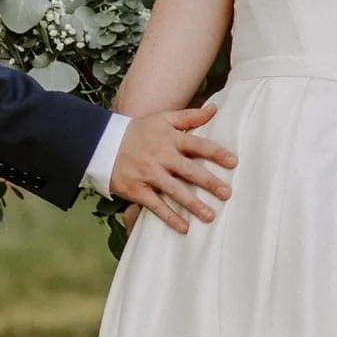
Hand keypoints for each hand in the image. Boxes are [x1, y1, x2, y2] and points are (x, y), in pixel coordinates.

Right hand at [107, 104, 238, 233]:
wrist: (103, 143)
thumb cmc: (139, 131)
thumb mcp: (163, 119)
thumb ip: (190, 116)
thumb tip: (215, 108)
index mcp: (170, 138)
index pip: (198, 145)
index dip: (216, 153)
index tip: (233, 163)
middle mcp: (161, 156)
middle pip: (189, 170)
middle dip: (209, 183)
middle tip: (227, 194)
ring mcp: (148, 174)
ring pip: (174, 191)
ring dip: (193, 205)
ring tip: (210, 216)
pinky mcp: (136, 189)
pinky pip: (155, 205)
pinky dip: (169, 217)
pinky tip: (184, 227)